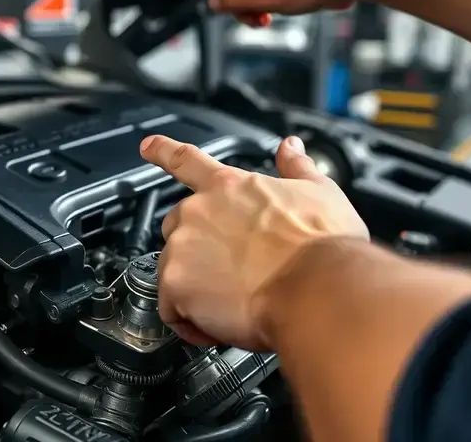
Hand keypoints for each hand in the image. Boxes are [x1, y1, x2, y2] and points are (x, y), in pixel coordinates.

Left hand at [140, 134, 368, 349]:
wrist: (318, 288)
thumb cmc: (323, 247)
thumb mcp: (319, 193)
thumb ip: (297, 167)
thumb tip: (290, 147)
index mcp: (229, 186)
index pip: (187, 160)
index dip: (164, 151)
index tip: (147, 146)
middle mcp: (198, 211)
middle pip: (176, 226)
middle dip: (196, 247)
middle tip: (231, 270)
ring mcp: (182, 247)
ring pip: (175, 270)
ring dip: (196, 287)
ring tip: (237, 301)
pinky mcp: (176, 284)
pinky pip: (172, 309)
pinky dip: (190, 321)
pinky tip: (222, 324)